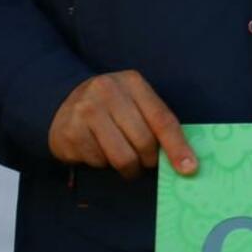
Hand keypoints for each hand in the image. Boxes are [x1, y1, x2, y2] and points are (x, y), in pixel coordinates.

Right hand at [48, 70, 197, 179]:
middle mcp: (108, 92)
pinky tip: (99, 151)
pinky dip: (103, 164)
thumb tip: (183, 159)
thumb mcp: (134, 101)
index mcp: (132, 82)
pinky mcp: (69, 132)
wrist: (62, 101)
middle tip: (146, 163)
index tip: (189, 168)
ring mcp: (86, 111)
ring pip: (121, 157)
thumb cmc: (110, 106)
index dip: (177, 146)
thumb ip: (155, 121)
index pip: (162, 118)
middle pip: (144, 141)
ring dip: (128, 168)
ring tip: (125, 162)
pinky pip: (98, 162)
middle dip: (149, 160)